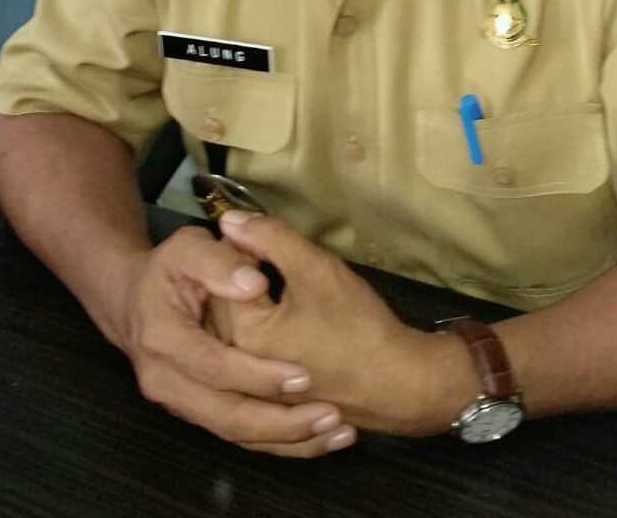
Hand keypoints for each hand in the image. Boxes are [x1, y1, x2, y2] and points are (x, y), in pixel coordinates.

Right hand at [114, 225, 356, 456]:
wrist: (132, 302)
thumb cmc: (169, 269)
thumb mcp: (188, 247)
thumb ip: (220, 261)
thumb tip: (254, 283)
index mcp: (163, 341)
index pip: (214, 366)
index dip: (258, 374)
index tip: (304, 376)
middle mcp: (166, 383)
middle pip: (225, 416)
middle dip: (280, 422)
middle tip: (331, 416)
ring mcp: (180, 404)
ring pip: (235, 434)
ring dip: (287, 438)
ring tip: (337, 432)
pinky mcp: (198, 413)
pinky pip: (238, 436)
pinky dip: (279, 441)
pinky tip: (318, 437)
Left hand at [215, 213, 465, 436]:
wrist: (395, 386)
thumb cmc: (357, 325)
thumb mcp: (316, 269)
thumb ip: (271, 238)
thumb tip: (228, 218)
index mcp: (241, 331)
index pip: (221, 271)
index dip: (247, 247)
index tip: (275, 245)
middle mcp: (234, 364)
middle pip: (220, 301)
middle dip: (244, 275)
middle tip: (282, 266)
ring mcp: (248, 385)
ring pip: (231, 327)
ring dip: (248, 303)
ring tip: (285, 292)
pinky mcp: (263, 397)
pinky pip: (245, 356)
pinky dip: (257, 333)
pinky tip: (286, 324)